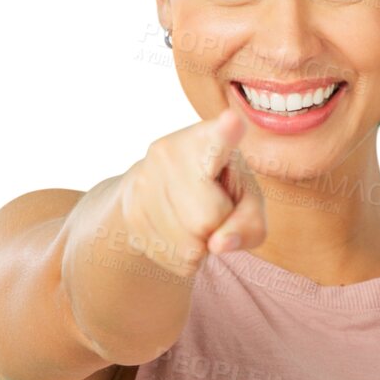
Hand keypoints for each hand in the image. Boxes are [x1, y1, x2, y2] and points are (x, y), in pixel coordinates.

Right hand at [116, 107, 267, 278]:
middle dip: (218, 224)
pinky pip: (173, 258)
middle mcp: (168, 153)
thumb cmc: (219, 192)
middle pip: (208, 219)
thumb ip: (250, 223)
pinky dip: (184, 256)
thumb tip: (218, 244)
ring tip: (193, 218)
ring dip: (200, 245)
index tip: (232, 121)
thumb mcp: (247, 201)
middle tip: (211, 206)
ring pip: (189, 245)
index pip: (217, 139)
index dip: (225, 133)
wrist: (159, 193)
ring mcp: (143, 182)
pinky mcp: (130, 214)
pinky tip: (176, 231)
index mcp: (207, 139)